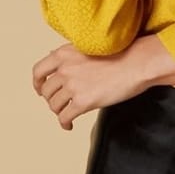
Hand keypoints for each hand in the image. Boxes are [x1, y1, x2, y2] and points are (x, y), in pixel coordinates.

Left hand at [32, 39, 146, 130]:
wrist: (137, 63)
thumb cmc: (120, 54)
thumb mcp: (88, 47)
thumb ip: (71, 57)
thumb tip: (59, 64)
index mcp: (63, 54)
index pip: (38, 71)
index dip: (37, 83)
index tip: (40, 90)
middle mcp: (64, 69)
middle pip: (46, 91)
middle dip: (52, 100)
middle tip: (60, 104)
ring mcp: (73, 86)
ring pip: (53, 105)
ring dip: (59, 112)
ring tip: (68, 114)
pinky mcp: (83, 102)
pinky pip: (64, 117)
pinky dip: (64, 123)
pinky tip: (69, 125)